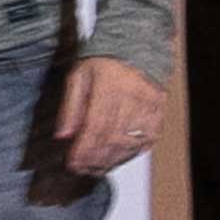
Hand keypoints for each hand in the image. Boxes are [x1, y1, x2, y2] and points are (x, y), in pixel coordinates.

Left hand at [52, 57, 164, 174]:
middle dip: (94, 159)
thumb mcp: (78, 77)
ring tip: (94, 169)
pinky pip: (144, 143)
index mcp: (109, 86)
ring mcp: (148, 109)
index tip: (73, 163)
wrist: (136, 50)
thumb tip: (62, 135)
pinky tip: (114, 160)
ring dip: (109, 161)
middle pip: (112, 138)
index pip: (96, 125)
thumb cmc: (104, 63)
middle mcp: (132, 98)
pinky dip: (128, 155)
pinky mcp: (157, 117)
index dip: (84, 149)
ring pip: (129, 144)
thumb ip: (70, 106)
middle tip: (80, 169)